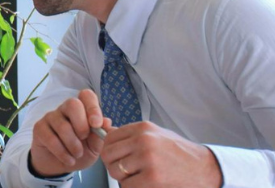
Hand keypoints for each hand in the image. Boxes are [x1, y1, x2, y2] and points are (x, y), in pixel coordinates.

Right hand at [29, 89, 111, 176]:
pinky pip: (51, 139)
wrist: (60, 166)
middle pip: (72, 104)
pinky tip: (68, 160)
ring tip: (77, 155)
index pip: (86, 96)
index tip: (97, 124)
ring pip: (63, 126)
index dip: (93, 107)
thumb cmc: (80, 152)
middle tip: (84, 139)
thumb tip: (107, 122)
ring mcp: (50, 117)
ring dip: (73, 145)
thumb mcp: (95, 148)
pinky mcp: (39, 128)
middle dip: (82, 125)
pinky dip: (63, 153)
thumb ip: (101, 136)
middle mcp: (65, 109)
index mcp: (82, 110)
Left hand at [100, 121, 221, 187]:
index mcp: (143, 128)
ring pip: (115, 171)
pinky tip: (145, 184)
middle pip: (108, 154)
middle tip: (126, 170)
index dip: (110, 150)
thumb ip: (132, 135)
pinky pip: (126, 185)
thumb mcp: (157, 135)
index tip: (117, 157)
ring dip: (123, 178)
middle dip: (113, 164)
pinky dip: (132, 187)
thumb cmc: (180, 153)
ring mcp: (147, 159)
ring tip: (138, 177)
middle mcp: (144, 140)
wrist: (205, 169)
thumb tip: (105, 131)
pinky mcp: (152, 178)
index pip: (109, 137)